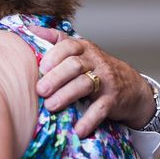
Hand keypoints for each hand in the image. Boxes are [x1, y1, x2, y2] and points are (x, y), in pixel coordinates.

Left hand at [29, 26, 155, 137]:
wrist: (131, 86)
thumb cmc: (95, 68)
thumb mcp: (79, 51)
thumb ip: (56, 40)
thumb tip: (29, 29)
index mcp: (83, 49)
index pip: (68, 46)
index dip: (54, 55)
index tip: (41, 68)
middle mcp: (95, 62)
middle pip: (74, 65)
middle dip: (56, 77)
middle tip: (40, 90)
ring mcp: (105, 81)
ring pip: (85, 85)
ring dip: (66, 96)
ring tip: (50, 107)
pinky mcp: (113, 100)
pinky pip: (100, 109)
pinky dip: (89, 120)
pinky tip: (77, 130)